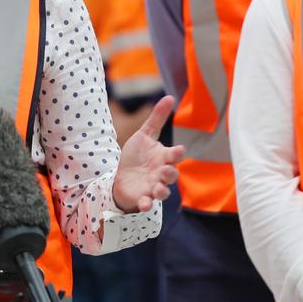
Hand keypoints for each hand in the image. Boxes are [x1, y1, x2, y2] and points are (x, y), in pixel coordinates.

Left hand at [112, 96, 184, 212]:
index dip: (177, 154)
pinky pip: (147, 203)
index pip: (174, 155)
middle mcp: (161, 173)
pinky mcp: (143, 198)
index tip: (178, 150)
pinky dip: (147, 204)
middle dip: (170, 173)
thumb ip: (157, 118)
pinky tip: (144, 203)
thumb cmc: (137, 156)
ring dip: (162, 191)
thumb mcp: (145, 135)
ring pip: (163, 191)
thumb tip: (170, 97)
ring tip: (158, 188)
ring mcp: (153, 187)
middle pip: (171, 175)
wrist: (123, 177)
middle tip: (166, 170)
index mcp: (163, 157)